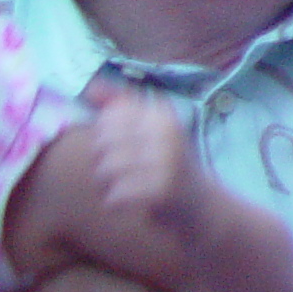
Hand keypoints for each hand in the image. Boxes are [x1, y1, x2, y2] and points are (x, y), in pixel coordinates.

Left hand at [66, 81, 201, 236]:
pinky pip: (115, 195)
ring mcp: (166, 161)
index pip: (109, 118)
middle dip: (101, 162)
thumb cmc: (168, 165)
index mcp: (161, 115)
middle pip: (102, 144)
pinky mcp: (162, 190)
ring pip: (105, 170)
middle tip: (122, 172)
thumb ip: (120, 106)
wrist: (202, 205)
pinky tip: (128, 203)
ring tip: (124, 187)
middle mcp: (166, 133)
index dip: (104, 136)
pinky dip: (115, 203)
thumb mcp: (151, 130)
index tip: (123, 148)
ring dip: (106, 185)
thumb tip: (90, 86)